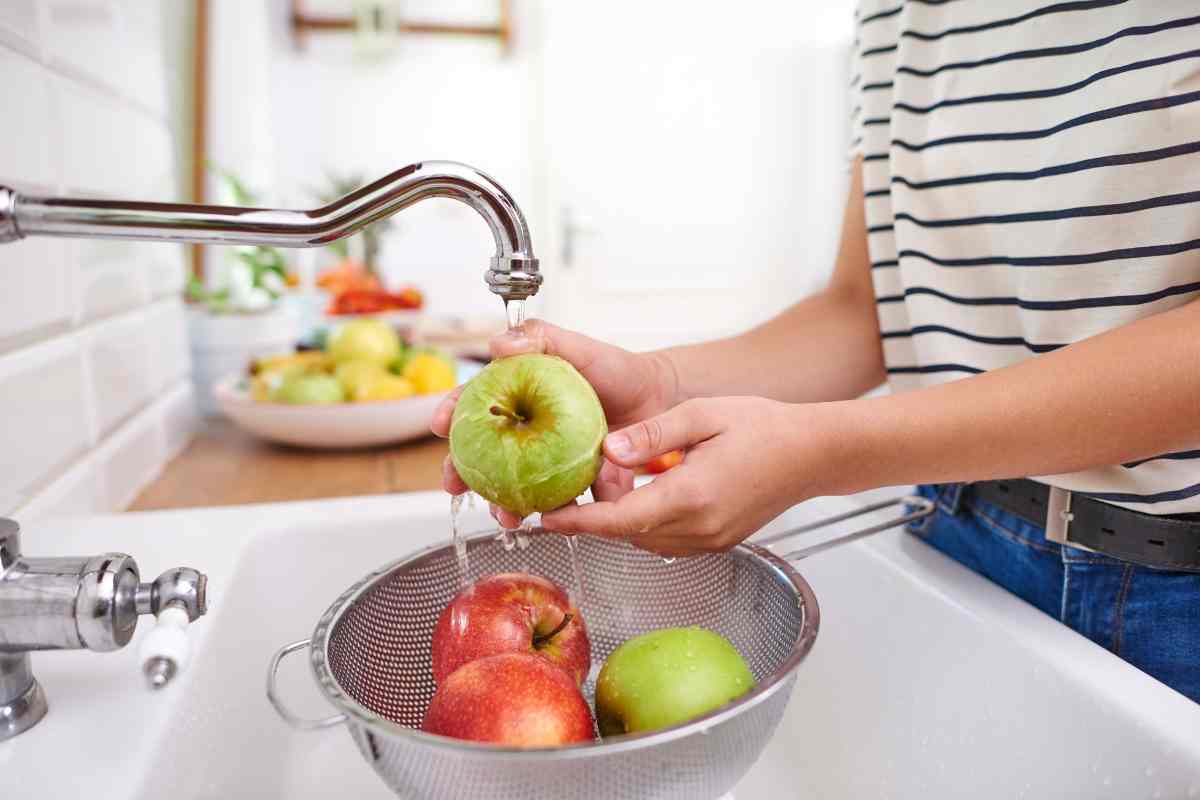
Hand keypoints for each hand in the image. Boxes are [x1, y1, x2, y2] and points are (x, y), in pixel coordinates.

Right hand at [432, 319, 678, 525]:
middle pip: (485, 454)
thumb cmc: (617, 370)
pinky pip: (561, 502)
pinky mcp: (575, 483)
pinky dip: (557, 515)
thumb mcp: (580, 348)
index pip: (476, 403)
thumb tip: (499, 343)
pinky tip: (554, 521)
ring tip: (504, 515)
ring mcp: (548, 460)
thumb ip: (542, 338)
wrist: (659, 399)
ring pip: (516, 486)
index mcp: (519, 396)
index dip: (452, 413)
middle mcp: (527, 431)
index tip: (439, 425)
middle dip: (464, 473)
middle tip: (453, 485)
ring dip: (504, 504)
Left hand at [540, 397, 832, 555]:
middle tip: (580, 478)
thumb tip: (608, 448)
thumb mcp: (702, 415)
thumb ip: (652, 434)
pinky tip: (646, 490)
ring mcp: (709, 541)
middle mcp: (699, 528)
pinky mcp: (715, 543)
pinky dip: (645, 521)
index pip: (619, 520)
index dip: (577, 521)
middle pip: (626, 532)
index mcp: (692, 495)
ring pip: (644, 539)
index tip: (544, 517)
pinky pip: (665, 539)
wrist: (812, 453)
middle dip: (596, 512)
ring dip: (621, 517)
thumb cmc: (763, 427)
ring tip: (613, 480)